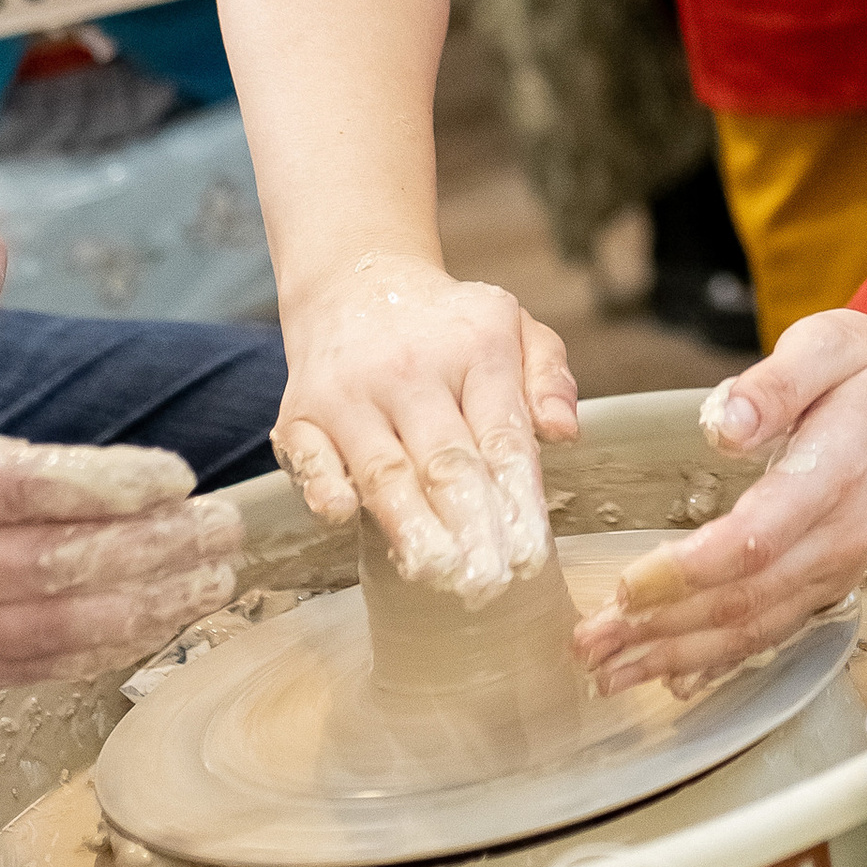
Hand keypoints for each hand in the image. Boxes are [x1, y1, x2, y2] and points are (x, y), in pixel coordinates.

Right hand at [0, 339, 243, 685]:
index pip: (14, 490)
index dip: (104, 484)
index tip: (179, 475)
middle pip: (49, 565)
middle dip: (150, 549)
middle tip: (224, 527)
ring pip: (50, 628)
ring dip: (145, 607)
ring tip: (213, 577)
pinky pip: (29, 666)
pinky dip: (102, 648)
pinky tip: (159, 620)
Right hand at [273, 251, 577, 598]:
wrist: (354, 283)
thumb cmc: (447, 324)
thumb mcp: (514, 326)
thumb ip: (549, 376)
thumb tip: (565, 433)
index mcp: (477, 349)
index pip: (503, 438)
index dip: (518, 500)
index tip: (532, 555)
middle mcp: (412, 369)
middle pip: (446, 461)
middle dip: (470, 527)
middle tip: (489, 583)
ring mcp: (353, 392)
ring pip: (385, 468)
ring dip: (411, 524)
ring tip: (438, 573)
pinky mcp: (302, 412)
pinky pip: (312, 455)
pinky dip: (324, 484)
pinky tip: (342, 515)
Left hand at [572, 312, 866, 692]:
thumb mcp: (828, 345)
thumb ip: (775, 385)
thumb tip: (725, 426)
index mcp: (833, 477)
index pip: (755, 541)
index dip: (688, 572)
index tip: (628, 586)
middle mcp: (838, 539)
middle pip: (744, 600)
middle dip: (662, 629)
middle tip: (591, 642)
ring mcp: (836, 569)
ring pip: (753, 629)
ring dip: (678, 657)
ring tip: (610, 671)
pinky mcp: (828, 583)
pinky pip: (771, 632)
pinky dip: (717, 661)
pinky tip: (670, 678)